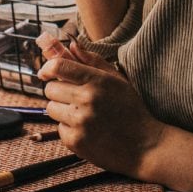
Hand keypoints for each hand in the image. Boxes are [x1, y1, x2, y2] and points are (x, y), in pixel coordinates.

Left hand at [37, 42, 164, 177]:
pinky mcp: (76, 142)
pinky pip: (58, 128)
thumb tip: (71, 45)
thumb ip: (92, 60)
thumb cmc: (130, 109)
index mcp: (96, 81)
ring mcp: (81, 122)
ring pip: (51, 108)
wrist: (146, 146)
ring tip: (81, 114)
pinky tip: (86, 130)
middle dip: (58, 91)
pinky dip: (68, 128)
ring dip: (61, 110)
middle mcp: (87, 100)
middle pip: (50, 89)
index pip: (58, 66)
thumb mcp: (117, 79)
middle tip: (73, 97)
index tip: (46, 73)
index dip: (47, 68)